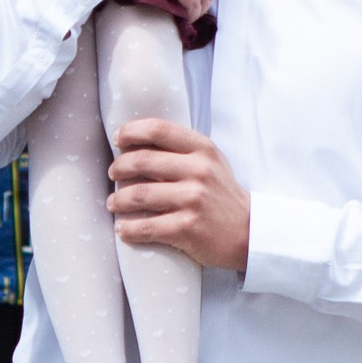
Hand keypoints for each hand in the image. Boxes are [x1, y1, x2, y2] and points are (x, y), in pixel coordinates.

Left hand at [108, 117, 250, 274]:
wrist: (249, 233)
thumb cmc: (221, 195)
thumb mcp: (211, 163)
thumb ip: (181, 149)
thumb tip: (136, 141)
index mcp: (203, 150)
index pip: (158, 130)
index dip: (131, 132)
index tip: (118, 140)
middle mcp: (199, 171)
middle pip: (142, 161)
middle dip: (118, 168)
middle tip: (113, 175)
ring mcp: (193, 200)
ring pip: (139, 195)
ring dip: (117, 200)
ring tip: (113, 203)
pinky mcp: (188, 228)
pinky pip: (146, 226)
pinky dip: (128, 228)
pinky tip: (122, 228)